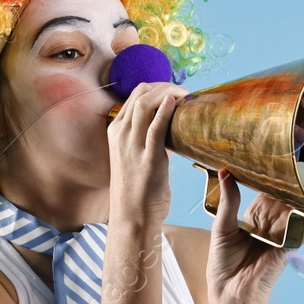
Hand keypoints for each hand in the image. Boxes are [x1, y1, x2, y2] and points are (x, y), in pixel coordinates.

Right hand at [106, 80, 186, 224]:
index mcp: (116, 131)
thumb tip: (170, 126)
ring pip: (145, 103)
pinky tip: (176, 101)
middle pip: (140, 93)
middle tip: (185, 92)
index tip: (175, 90)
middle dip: (164, 86)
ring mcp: (132, 145)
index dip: (157, 87)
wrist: (133, 217)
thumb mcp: (138, 157)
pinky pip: (155, 127)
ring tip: (186, 95)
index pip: (134, 95)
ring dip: (168, 92)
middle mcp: (121, 134)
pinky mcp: (148, 158)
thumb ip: (150, 139)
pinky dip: (165, 110)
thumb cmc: (139, 189)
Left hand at [206, 171, 303, 303]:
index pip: (268, 192)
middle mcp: (271, 224)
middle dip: (294, 181)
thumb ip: (229, 201)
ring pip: (297, 210)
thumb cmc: (223, 263)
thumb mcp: (222, 226)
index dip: (274, 177)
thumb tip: (225, 173)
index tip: (280, 157)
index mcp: (256, 218)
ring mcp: (282, 234)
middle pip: (286, 198)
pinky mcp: (289, 246)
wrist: (230, 291)